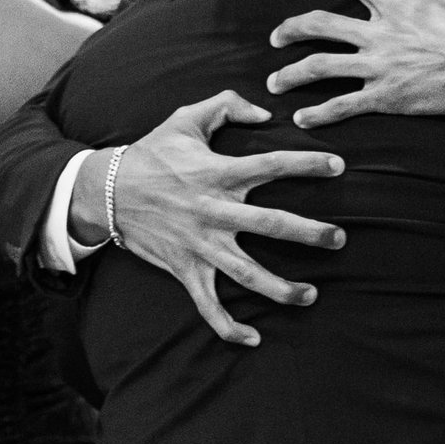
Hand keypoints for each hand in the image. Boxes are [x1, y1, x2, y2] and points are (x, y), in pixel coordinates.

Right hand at [75, 90, 345, 348]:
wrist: (105, 191)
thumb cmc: (151, 154)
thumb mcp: (185, 119)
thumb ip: (227, 105)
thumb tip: (265, 112)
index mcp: (218, 172)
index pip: (272, 164)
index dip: (307, 164)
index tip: (339, 167)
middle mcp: (214, 210)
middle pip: (270, 224)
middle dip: (309, 233)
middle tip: (339, 240)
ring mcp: (200, 244)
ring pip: (246, 273)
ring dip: (281, 288)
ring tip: (311, 296)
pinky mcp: (185, 269)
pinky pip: (208, 305)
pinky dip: (228, 326)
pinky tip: (253, 338)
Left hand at [265, 0, 444, 128]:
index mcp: (398, 4)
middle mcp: (380, 34)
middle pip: (319, 25)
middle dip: (290, 29)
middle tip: (275, 37)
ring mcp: (379, 68)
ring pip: (319, 67)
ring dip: (290, 75)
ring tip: (273, 83)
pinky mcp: (386, 99)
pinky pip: (342, 107)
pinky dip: (318, 115)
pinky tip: (300, 120)